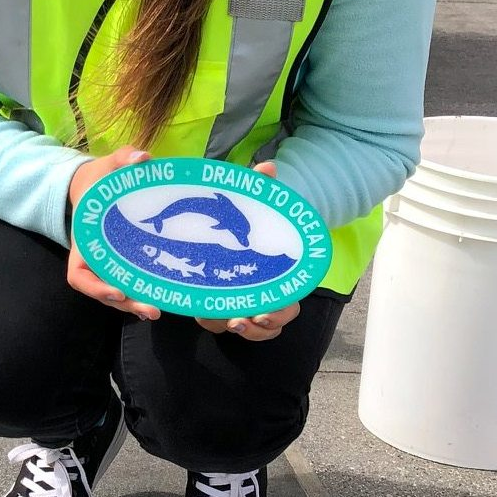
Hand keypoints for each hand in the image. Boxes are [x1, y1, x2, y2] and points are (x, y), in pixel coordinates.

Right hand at [67, 145, 160, 320]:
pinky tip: (161, 299)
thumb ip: (123, 157)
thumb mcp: (108, 164)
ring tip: (156, 310)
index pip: (78, 275)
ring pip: (116, 293)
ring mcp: (107, 262)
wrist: (95, 185)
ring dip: (134, 304)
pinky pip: (128, 282)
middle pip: (102, 291)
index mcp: (84, 241)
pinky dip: (140, 293)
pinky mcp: (122, 262)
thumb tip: (143, 158)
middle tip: (150, 309)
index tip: (116, 290)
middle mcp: (93, 258)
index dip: (94, 287)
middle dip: (124, 303)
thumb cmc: (99, 178)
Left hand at [196, 159, 300, 339]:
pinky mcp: (222, 307)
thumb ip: (259, 187)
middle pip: (275, 323)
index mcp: (275, 271)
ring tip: (225, 319)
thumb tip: (269, 166)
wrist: (211, 227)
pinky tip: (207, 313)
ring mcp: (245, 302)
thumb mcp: (247, 203)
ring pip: (253, 330)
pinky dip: (217, 322)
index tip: (260, 313)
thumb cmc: (238, 218)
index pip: (289, 300)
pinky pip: (224, 326)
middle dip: (260, 327)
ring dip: (242, 330)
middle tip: (240, 320)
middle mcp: (266, 291)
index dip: (278, 311)